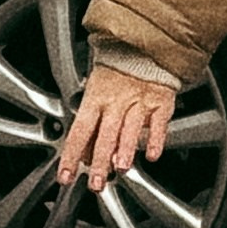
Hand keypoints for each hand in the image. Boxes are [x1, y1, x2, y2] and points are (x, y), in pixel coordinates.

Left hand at [57, 64, 175, 194]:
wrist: (146, 44)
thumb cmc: (118, 70)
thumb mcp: (96, 91)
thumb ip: (92, 123)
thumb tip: (84, 155)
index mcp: (96, 98)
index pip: (80, 131)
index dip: (71, 155)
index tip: (66, 175)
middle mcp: (117, 101)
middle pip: (106, 135)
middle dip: (100, 161)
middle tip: (96, 183)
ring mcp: (140, 101)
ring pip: (131, 129)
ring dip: (125, 150)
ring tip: (121, 169)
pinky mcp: (161, 101)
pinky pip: (158, 123)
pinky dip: (155, 139)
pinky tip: (152, 155)